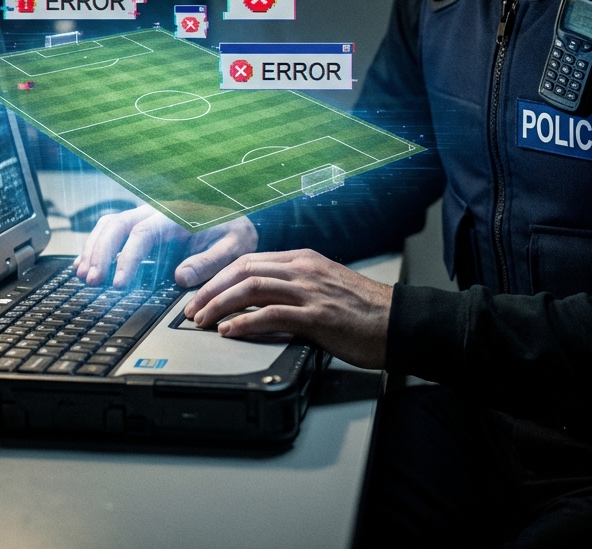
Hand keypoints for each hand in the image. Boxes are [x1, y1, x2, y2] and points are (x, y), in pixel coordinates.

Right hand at [74, 205, 257, 287]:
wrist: (237, 217)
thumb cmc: (235, 232)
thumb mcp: (234, 247)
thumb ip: (210, 261)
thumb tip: (180, 276)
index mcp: (177, 215)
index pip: (142, 232)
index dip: (126, 258)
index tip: (118, 284)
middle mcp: (156, 212)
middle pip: (117, 224)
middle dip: (100, 252)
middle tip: (93, 281)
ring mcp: (146, 217)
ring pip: (109, 225)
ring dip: (93, 249)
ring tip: (84, 277)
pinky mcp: (141, 227)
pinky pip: (112, 231)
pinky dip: (95, 247)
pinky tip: (84, 266)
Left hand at [184, 249, 392, 369]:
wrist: (399, 322)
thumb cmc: (364, 310)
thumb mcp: (325, 286)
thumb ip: (296, 287)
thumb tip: (262, 302)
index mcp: (303, 259)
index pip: (250, 261)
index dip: (220, 277)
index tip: (202, 294)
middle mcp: (303, 269)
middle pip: (243, 270)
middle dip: (212, 290)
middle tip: (192, 309)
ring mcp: (309, 290)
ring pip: (251, 288)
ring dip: (220, 305)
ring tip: (203, 321)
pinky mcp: (317, 315)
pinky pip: (271, 314)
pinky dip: (245, 323)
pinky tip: (230, 332)